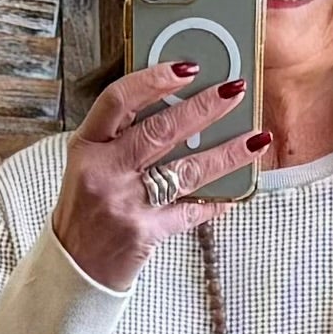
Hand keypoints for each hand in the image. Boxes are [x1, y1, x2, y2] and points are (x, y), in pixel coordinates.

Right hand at [50, 61, 270, 288]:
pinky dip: (215, 201)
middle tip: (235, 91)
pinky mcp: (145, 233)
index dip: (153, 79)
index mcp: (87, 145)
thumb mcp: (90, 164)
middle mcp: (104, 171)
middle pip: (160, 131)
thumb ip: (122, 136)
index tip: (188, 67)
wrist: (76, 266)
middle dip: (203, 108)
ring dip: (225, 153)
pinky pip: (190, 211)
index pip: (119, 100)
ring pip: (185, 171)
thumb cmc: (87, 208)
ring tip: (257, 139)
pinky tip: (237, 192)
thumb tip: (175, 102)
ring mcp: (125, 203)